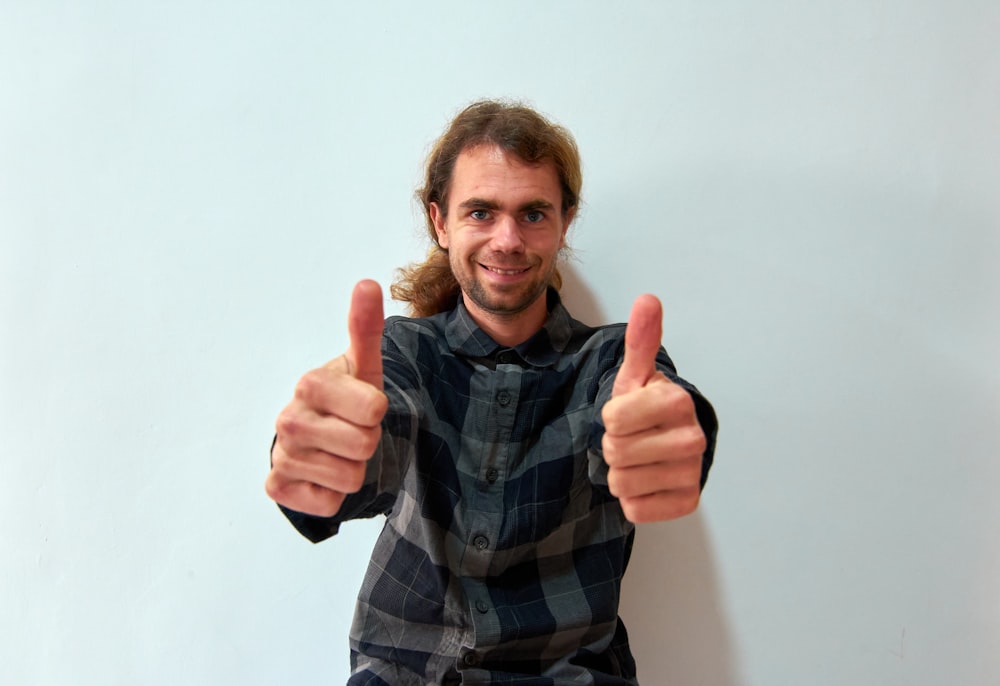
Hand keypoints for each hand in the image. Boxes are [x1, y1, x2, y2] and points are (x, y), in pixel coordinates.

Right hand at [265, 280, 388, 516]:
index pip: (375, 409)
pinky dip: (334, 493)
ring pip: (350, 478)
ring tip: (338, 451)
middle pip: (365, 445)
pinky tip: (322, 474)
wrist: (315, 438)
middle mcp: (288, 418)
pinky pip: (330, 503)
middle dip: (367, 442)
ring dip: (353, 469)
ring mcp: (280, 454)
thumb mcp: (363, 365)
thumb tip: (367, 282)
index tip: (362, 406)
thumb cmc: (346, 398)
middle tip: (351, 430)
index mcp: (310, 382)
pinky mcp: (276, 487)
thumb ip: (365, 326)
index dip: (377, 412)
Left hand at [601, 295, 706, 522]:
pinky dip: (632, 499)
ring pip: (622, 482)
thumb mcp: (636, 375)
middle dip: (613, 447)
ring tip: (638, 459)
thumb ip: (641, 340)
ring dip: (620, 473)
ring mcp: (692, 473)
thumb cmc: (645, 408)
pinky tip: (646, 482)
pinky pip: (635, 509)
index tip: (626, 415)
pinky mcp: (687, 503)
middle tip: (631, 439)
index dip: (610, 418)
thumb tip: (647, 299)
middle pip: (615, 451)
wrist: (668, 445)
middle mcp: (692, 438)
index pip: (612, 419)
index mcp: (677, 401)